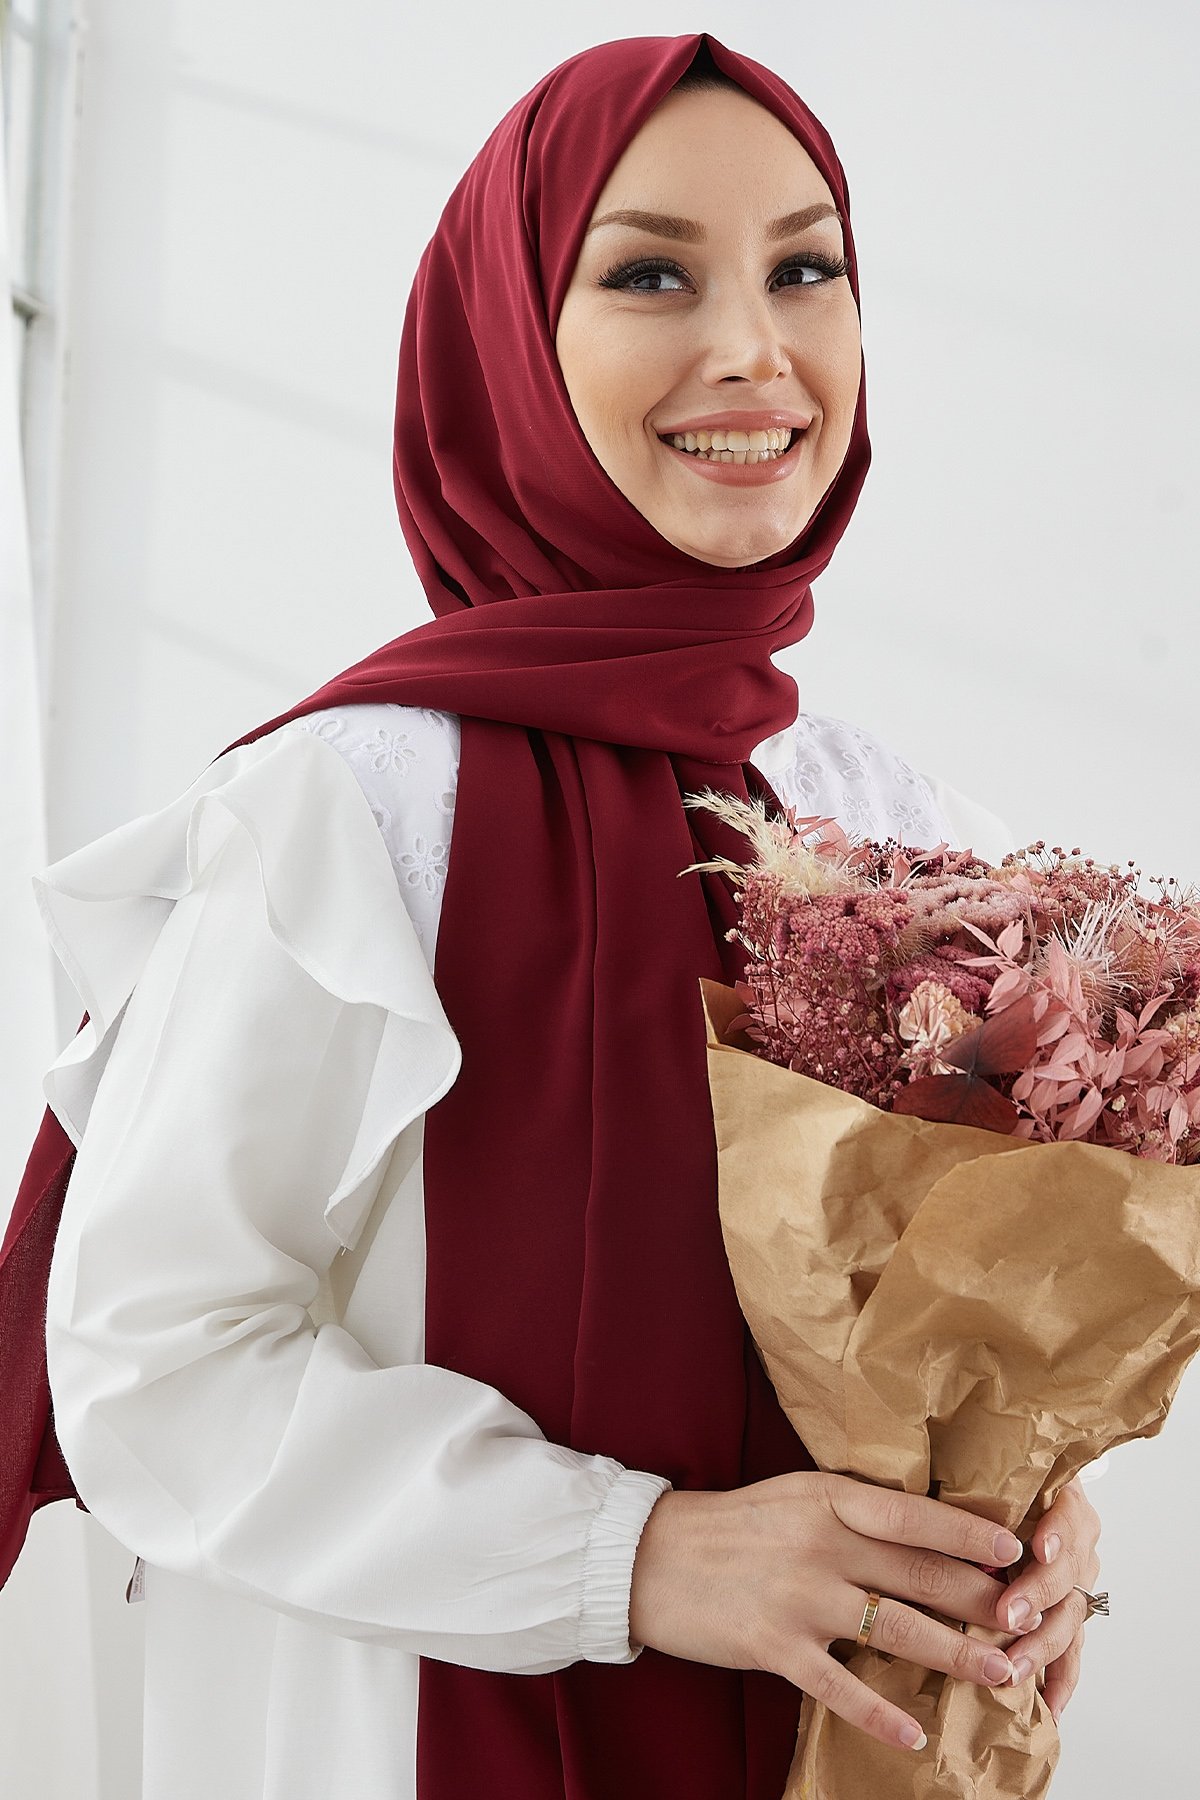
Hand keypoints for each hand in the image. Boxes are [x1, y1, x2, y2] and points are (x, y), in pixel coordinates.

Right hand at [629, 1471, 1029, 1755]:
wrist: (652, 1557)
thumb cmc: (734, 1524)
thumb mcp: (798, 1495)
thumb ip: (855, 1510)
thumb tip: (926, 1527)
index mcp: (829, 1500)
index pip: (914, 1515)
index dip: (970, 1531)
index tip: (1017, 1548)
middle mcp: (821, 1545)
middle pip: (920, 1575)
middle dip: (982, 1602)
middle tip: (1029, 1621)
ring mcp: (799, 1598)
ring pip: (896, 1631)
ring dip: (955, 1657)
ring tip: (1000, 1675)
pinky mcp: (774, 1646)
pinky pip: (839, 1687)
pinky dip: (880, 1713)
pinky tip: (914, 1732)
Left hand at [989, 1477, 1101, 1725]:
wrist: (1013, 1497)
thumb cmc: (989, 1480)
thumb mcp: (987, 1473)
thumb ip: (974, 1485)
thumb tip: (929, 1489)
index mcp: (1061, 1501)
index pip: (1068, 1517)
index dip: (1056, 1533)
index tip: (1036, 1548)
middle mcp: (1074, 1544)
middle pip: (1068, 1573)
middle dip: (1038, 1597)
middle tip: (1007, 1616)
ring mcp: (1074, 1583)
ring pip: (1068, 1619)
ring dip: (1041, 1646)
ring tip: (1013, 1669)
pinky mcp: (1065, 1616)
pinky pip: (1070, 1652)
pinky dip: (1059, 1679)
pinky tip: (1048, 1706)